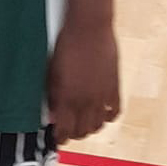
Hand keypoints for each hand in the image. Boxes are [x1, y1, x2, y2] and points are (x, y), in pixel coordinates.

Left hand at [47, 18, 119, 144]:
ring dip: (91, 127)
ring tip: (84, 121)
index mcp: (67, 98)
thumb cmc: (67, 44)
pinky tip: (102, 111)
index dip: (60, 138)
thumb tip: (52, 114)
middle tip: (69, 129)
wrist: (89, 27)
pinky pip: (114, 112)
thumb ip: (52, 96)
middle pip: (82, 131)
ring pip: (99, 125)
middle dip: (74, 134)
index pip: (64, 130)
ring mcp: (102, 95)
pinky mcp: (114, 87)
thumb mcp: (52, 72)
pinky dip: (109, 116)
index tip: (58, 138)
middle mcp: (86, 101)